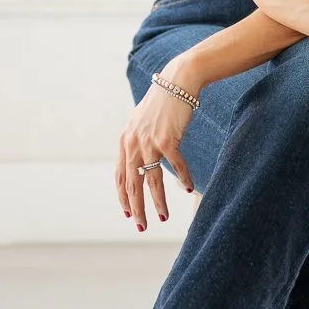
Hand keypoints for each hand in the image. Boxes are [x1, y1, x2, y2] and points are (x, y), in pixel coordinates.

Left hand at [115, 54, 198, 229]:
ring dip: (157, 202)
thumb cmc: (163, 103)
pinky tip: (188, 188)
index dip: (123, 197)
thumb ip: (138, 142)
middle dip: (136, 208)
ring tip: (162, 218)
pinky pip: (176, 166)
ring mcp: (149, 142)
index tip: (128, 214)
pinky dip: (183, 178)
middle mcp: (133, 143)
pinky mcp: (167, 139)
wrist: (177, 82)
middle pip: (132, 184)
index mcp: (125, 141)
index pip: (120, 176)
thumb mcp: (142, 122)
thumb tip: (140, 163)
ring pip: (152, 180)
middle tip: (141, 226)